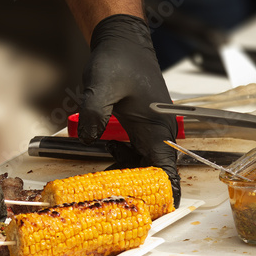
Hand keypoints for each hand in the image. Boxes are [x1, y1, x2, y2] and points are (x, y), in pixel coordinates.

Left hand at [78, 14, 180, 206]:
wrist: (121, 43)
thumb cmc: (118, 60)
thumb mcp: (101, 85)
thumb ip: (94, 113)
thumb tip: (90, 138)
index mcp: (156, 126)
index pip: (166, 168)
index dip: (163, 192)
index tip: (156, 212)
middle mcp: (158, 131)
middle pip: (151, 171)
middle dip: (135, 189)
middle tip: (113, 203)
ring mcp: (149, 129)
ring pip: (141, 162)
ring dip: (125, 174)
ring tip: (103, 186)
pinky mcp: (139, 126)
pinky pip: (132, 151)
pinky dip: (121, 159)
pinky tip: (105, 159)